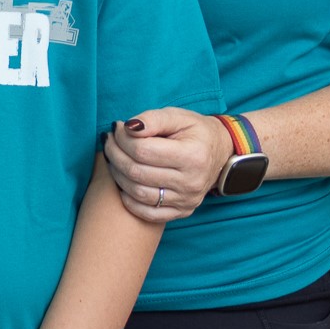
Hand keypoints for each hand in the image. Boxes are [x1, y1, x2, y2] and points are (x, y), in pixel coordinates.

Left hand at [105, 108, 233, 220]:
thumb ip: (152, 119)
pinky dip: (128, 199)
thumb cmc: (195, 132)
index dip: (122, 139)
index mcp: (192, 155)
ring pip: (137, 193)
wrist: (220, 152)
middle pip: (137, 172)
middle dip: (115, 155)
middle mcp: (191, 182)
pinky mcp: (182, 212)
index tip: (117, 129)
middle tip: (109, 142)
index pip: (143, 151)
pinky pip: (147, 212)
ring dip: (117, 175)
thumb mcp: (178, 116)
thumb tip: (127, 127)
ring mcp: (187, 200)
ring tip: (114, 158)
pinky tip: (124, 182)